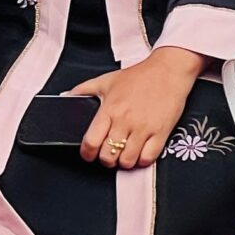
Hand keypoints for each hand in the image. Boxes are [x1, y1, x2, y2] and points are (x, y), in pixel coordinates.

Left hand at [70, 46, 202, 169]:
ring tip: (123, 154)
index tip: (88, 154)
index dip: (86, 153)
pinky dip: (141, 161)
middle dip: (105, 159)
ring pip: (128, 161)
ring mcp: (143, 128)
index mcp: (109, 109)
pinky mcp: (160, 133)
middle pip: (108, 155)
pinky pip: (147, 158)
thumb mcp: (106, 80)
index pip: (91, 141)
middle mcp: (125, 121)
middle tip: (107, 154)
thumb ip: (83, 90)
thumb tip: (67, 96)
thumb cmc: (139, 76)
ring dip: (123, 162)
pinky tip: (139, 152)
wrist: (167, 71)